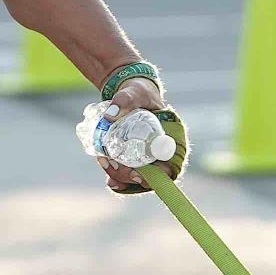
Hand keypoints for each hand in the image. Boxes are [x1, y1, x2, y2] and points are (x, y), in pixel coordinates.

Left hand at [98, 77, 170, 195]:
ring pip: (138, 176)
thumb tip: (109, 116)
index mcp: (170, 139)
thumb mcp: (134, 92)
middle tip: (111, 168)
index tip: (136, 175)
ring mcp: (147, 156)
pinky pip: (129, 173)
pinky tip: (110, 182)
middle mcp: (161, 151)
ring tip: (105, 164)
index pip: (170, 165)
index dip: (157, 176)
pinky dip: (120, 179)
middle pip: (151, 176)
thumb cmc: (138, 92)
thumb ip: (124, 99)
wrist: (130, 92)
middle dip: (130, 178)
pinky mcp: (134, 157)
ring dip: (122, 178)